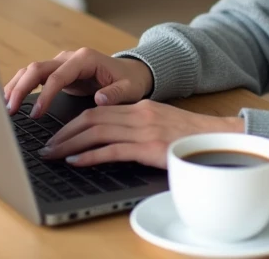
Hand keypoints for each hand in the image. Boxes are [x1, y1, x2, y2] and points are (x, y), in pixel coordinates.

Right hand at [2, 47, 154, 117]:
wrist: (130, 72)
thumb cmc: (129, 80)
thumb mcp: (129, 88)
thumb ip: (116, 94)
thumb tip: (101, 99)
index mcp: (84, 59)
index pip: (58, 76)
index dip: (45, 94)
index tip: (36, 113)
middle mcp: (69, 58)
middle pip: (37, 68)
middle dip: (21, 88)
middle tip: (10, 110)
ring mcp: (61, 64)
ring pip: (30, 71)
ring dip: (16, 86)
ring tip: (4, 106)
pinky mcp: (56, 72)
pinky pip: (33, 77)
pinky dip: (20, 86)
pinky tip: (9, 100)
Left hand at [37, 99, 244, 167]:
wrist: (222, 140)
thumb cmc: (193, 139)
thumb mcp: (163, 125)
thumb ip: (139, 127)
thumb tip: (112, 139)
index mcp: (142, 107)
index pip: (99, 110)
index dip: (74, 122)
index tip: (58, 134)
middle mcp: (140, 114)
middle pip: (92, 118)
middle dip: (65, 133)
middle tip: (46, 146)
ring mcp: (145, 130)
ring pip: (96, 131)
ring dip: (70, 144)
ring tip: (53, 154)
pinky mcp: (150, 147)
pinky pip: (112, 150)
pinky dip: (90, 156)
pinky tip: (76, 161)